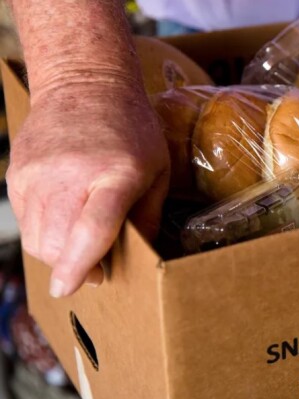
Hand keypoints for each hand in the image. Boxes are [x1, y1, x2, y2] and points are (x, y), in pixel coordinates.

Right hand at [7, 82, 168, 297]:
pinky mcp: (17, 174)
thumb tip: (138, 260)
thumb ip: (148, 218)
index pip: (91, 229)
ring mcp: (37, 174)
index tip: (70, 289)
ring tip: (80, 242)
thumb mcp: (158, 172)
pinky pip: (25, 222)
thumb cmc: (132, 131)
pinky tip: (64, 216)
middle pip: (57, 243)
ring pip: (37, 239)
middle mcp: (69, 175)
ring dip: (57, 253)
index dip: (80, 265)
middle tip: (96, 269)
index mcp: (113, 175)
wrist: (85, 85)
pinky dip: (44, 231)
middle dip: (73, 267)